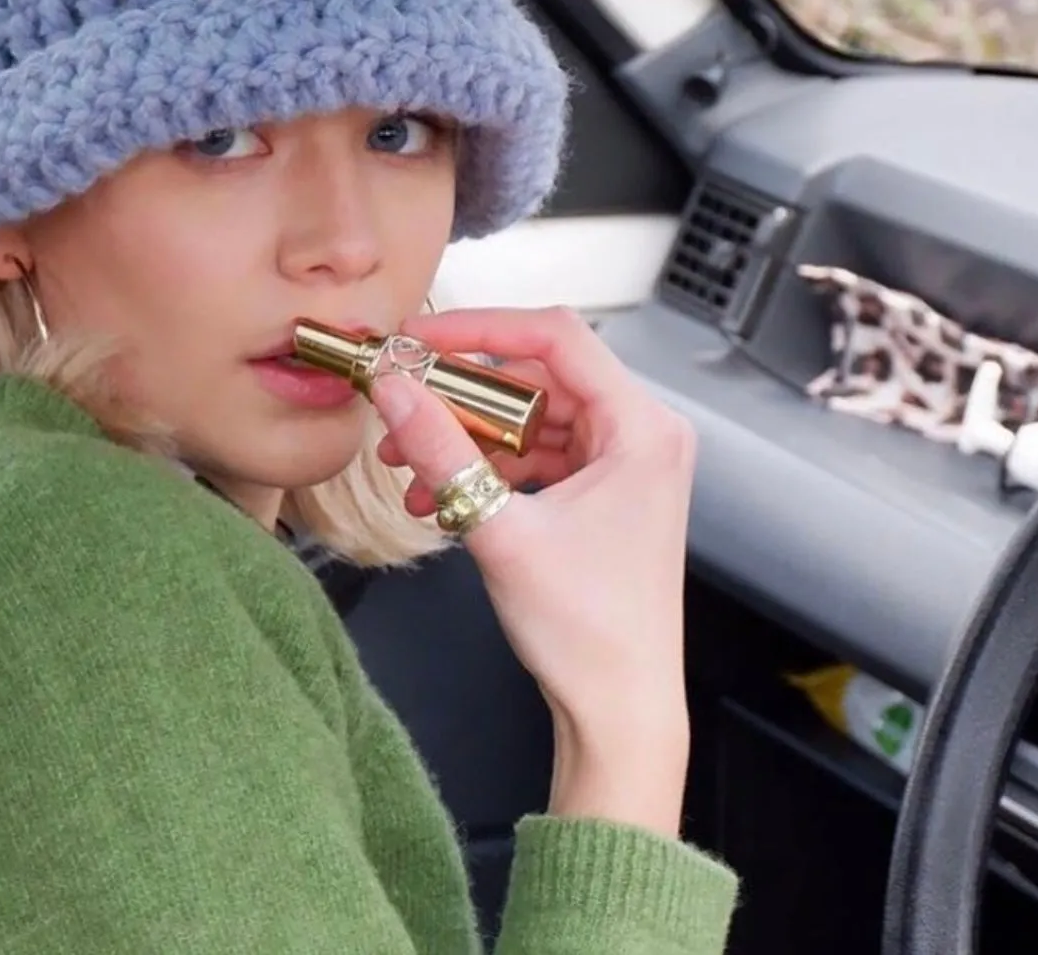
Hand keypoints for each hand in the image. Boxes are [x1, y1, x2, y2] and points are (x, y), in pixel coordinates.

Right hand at [370, 306, 695, 836]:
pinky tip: (435, 496)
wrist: (619, 710)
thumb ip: (440, 449)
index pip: (556, 337)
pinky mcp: (601, 491)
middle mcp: (641, 434)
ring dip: (465, 437)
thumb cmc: (589, 632)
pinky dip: (485, 468)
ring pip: (529, 417)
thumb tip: (395, 388)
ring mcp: (623, 463)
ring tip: (407, 464)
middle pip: (537, 377)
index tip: (420, 336)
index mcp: (642, 428)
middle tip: (403, 402)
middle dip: (462, 394)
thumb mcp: (498, 529)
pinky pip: (534, 455)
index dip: (480, 327)